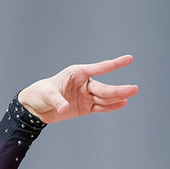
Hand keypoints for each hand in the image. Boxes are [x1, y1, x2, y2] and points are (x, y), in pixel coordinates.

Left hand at [19, 56, 137, 123]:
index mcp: (77, 73)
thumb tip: (64, 109)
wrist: (35, 107)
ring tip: (131, 96)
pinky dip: (110, 107)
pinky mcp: (84, 108)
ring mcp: (85, 96)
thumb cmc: (40, 93)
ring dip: (117, 97)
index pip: (99, 68)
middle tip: (134, 89)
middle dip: (118, 89)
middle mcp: (84, 83)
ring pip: (104, 97)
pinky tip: (122, 104)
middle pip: (103, 88)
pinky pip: (100, 107)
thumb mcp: (47, 95)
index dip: (115, 64)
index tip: (129, 59)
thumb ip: (57, 101)